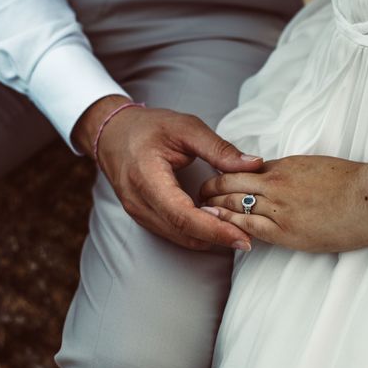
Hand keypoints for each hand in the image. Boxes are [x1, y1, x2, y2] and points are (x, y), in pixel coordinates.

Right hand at [72, 95, 261, 250]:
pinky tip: (215, 225)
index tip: (240, 237)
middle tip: (246, 240)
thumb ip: (220, 149)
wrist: (113, 133)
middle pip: (181, 231)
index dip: (213, 229)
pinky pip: (172, 233)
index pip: (182, 214)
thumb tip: (254, 164)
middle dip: (216, 238)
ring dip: (207, 238)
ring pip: (178, 237)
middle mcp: (139, 201)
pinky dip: (195, 233)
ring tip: (236, 232)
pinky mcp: (143, 217)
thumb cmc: (148, 127)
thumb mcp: (186, 128)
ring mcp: (138, 212)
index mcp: (147, 177)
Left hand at [200, 155, 367, 251]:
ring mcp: (279, 207)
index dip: (225, 173)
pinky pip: (247, 227)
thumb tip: (279, 175)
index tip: (217, 179)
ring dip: (213, 206)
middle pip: (230, 182)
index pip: (243, 167)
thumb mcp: (318, 166)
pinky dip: (228, 225)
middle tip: (199, 194)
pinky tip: (216, 226)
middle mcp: (276, 183)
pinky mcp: (285, 231)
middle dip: (210, 187)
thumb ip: (294, 171)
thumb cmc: (354, 182)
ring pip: (233, 203)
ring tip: (199, 211)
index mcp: (285, 165)